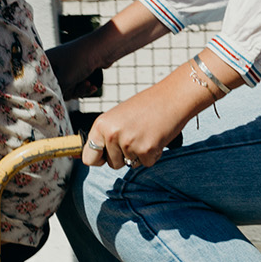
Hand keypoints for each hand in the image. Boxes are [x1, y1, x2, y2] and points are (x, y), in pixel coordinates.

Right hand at [48, 25, 113, 98]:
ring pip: (68, 87)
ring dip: (79, 89)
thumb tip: (50, 101)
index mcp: (47, 61)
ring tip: (88, 84)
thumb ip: (56, 92)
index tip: (57, 96)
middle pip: (56, 87)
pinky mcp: (78, 69)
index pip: (41, 81)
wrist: (104, 47)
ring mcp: (67, 66)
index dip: (49, 90)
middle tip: (77, 87)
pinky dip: (85, 87)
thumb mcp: (66, 79)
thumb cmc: (81, 59)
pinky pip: (77, 84)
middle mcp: (55, 63)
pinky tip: (93, 86)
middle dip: (69, 90)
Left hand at [82, 74, 203, 169]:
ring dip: (139, 154)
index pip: (88, 157)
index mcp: (101, 124)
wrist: (172, 98)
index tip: (106, 156)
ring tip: (146, 133)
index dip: (99, 159)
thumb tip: (96, 158)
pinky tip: (156, 137)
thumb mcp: (118, 117)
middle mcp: (112, 134)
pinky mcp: (146, 150)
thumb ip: (107, 135)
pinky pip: (146, 163)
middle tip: (136, 136)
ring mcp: (129, 143)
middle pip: (112, 164)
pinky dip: (153, 155)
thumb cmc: (146, 106)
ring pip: (130, 164)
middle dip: (124, 156)